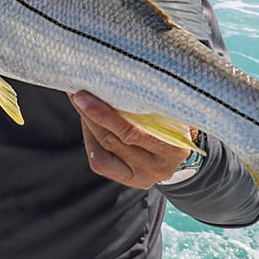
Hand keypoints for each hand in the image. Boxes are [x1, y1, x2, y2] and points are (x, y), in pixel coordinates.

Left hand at [70, 91, 191, 189]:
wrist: (180, 148)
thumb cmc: (174, 120)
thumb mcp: (172, 112)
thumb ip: (152, 101)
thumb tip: (115, 78)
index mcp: (174, 148)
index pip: (132, 132)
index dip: (105, 113)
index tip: (90, 90)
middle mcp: (159, 166)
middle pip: (115, 139)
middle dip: (92, 113)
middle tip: (77, 93)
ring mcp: (144, 176)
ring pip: (105, 147)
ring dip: (88, 122)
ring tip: (79, 101)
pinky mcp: (129, 180)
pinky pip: (101, 161)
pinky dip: (90, 138)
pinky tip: (88, 121)